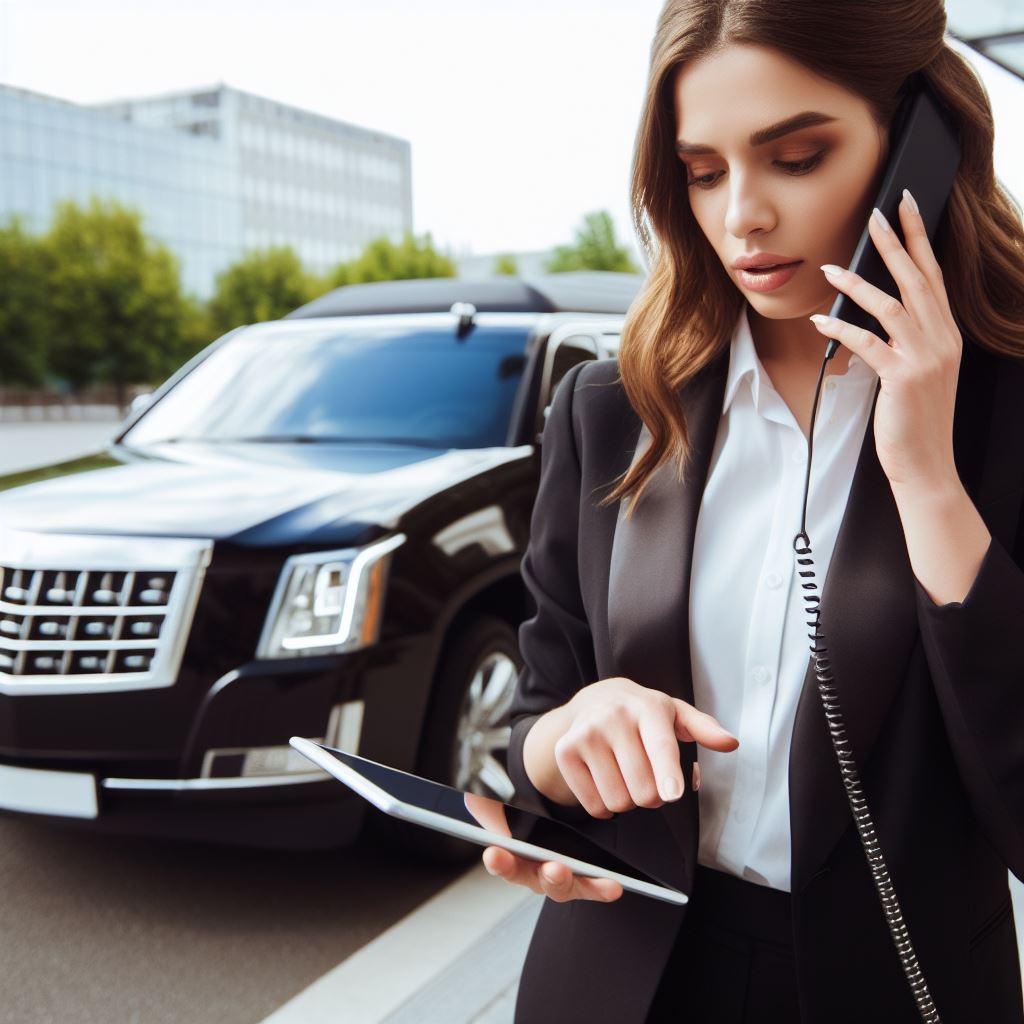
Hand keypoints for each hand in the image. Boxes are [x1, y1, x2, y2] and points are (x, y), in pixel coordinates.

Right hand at [476, 793, 623, 902]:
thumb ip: (488, 808)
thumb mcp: (502, 811)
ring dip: (568, 880)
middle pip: (534, 878)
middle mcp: (533, 874)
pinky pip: (591, 887)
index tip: (494, 854)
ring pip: (561, 885)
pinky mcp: (581, 881)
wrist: (549, 832)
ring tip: (574, 871)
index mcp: (511, 859)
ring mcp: (557, 880)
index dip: (499, 861)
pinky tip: (613, 886)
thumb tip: (472, 801)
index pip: (502, 862)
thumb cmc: (522, 825)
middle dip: (542, 874)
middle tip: (551, 867)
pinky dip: (601, 889)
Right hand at [554, 677, 737, 819]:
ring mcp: (586, 734)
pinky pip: (593, 805)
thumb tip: (730, 742)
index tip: (672, 792)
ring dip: (628, 801)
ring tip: (627, 777)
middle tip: (649, 778)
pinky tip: (606, 782)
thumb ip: (704, 729)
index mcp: (648, 707)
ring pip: (618, 801)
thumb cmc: (641, 714)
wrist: (594, 701)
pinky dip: (604, 806)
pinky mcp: (565, 751)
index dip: (667, 773)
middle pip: (643, 789)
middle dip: (653, 795)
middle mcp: (614, 717)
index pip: (660, 746)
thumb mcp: (675, 714)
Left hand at [809, 189, 961, 492]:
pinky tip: (819, 321)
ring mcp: (925, 358)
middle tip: (876, 212)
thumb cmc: (915, 420)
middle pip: (918, 279)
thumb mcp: (921, 373)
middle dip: (895, 242)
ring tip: (830, 268)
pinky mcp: (903, 378)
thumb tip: (878, 315)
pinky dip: (841, 329)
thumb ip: (908, 342)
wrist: (927, 463)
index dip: (920, 239)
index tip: (907, 209)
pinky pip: (867, 343)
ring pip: (892, 305)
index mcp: (947, 335)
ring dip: (858, 283)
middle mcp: (942, 340)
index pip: (934, 276)